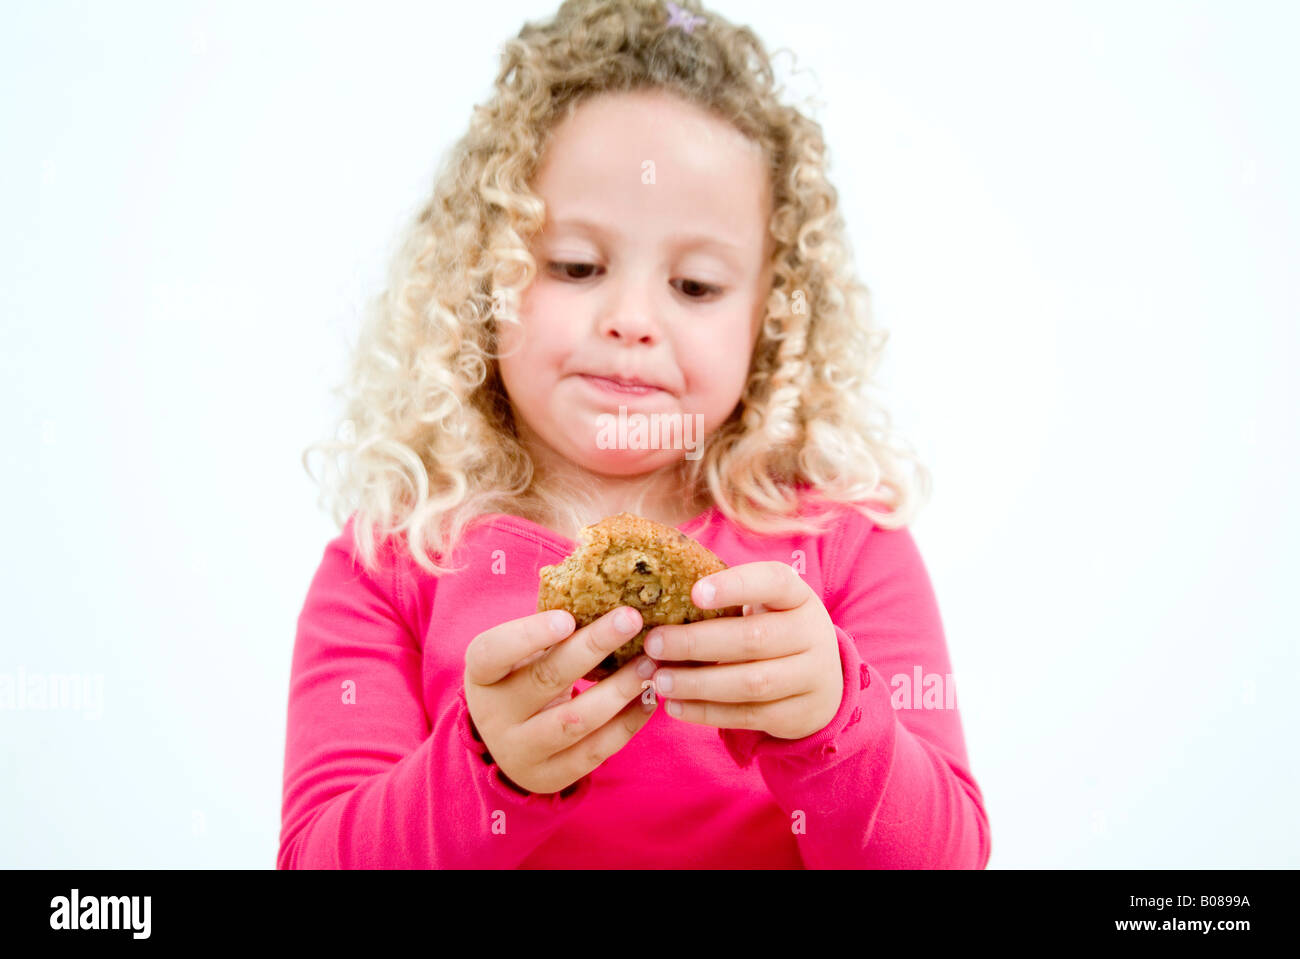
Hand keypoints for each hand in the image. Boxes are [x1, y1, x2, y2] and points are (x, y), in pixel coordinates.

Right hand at [463, 606, 657, 794]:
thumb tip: (605, 583)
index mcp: (482, 675)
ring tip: (650, 663)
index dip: (528, 635)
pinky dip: (627, 723)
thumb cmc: (524, 677)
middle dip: (593, 647)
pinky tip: (649, 698)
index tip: (568, 616)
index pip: (494, 652)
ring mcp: (519, 751)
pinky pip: (595, 751)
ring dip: (619, 689)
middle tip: (631, 619)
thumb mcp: (520, 654)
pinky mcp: (550, 776)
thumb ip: (551, 626)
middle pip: (545, 679)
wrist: (510, 742)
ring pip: (575, 721)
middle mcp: (493, 715)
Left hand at [643, 561, 842, 739]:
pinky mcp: (799, 714)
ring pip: (751, 683)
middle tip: (653, 644)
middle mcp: (811, 634)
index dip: (735, 586)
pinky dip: (707, 712)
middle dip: (697, 642)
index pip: (774, 582)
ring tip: (659, 680)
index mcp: (798, 597)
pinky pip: (749, 715)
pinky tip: (676, 706)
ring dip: (698, 683)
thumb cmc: (773, 632)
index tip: (694, 592)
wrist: (821, 683)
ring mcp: (811, 677)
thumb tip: (657, 601)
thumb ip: (725, 602)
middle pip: (753, 638)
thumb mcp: (764, 608)